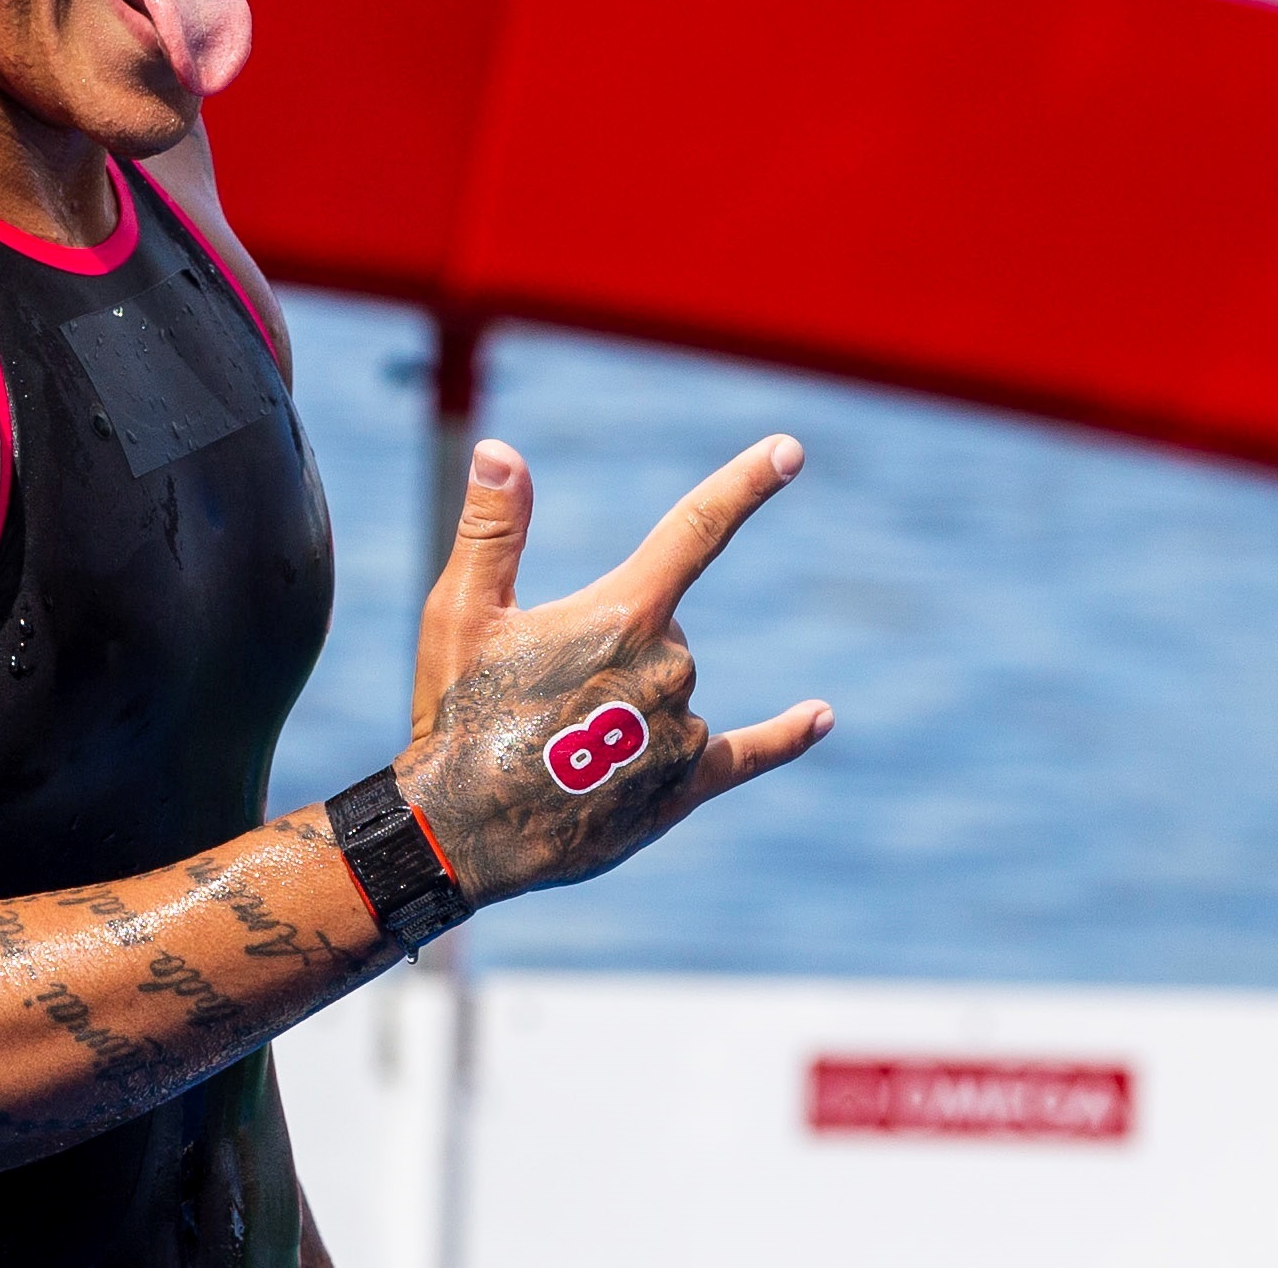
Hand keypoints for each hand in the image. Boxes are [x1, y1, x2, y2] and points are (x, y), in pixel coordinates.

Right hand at [395, 435, 830, 905]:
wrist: (463, 829)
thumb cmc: (457, 710)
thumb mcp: (461, 608)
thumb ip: (492, 526)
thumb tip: (500, 448)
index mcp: (622, 615)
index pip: (695, 531)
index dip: (743, 485)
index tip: (790, 450)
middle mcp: (667, 668)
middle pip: (663, 627)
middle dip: (612, 643)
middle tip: (539, 689)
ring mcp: (681, 732)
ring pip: (675, 687)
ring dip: (628, 700)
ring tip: (556, 742)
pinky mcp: (684, 788)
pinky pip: (747, 754)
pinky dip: (784, 736)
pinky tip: (820, 717)